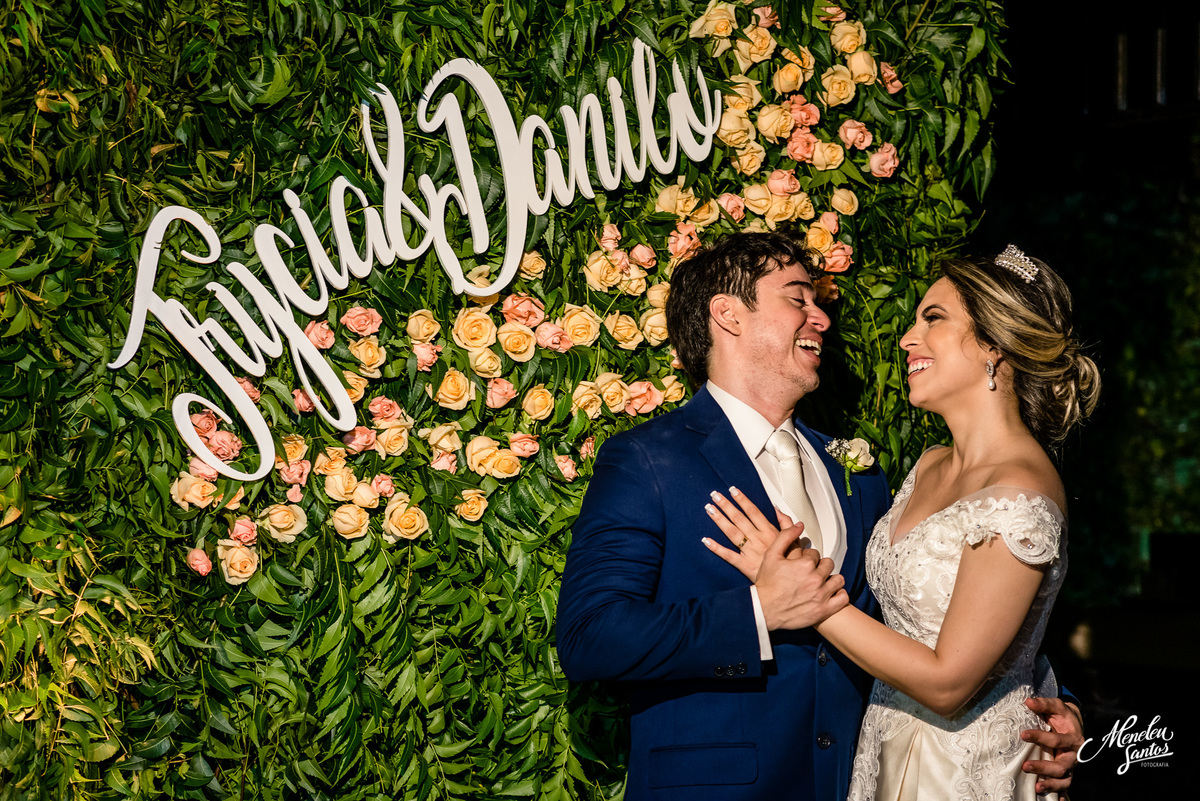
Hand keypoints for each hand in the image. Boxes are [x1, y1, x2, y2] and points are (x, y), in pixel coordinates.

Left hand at [702, 487, 802, 581]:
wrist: (789, 585)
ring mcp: (750, 552)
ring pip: (732, 533)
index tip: (733, 490)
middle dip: (727, 506)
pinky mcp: (744, 565)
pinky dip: (716, 548)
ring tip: (709, 509)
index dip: (742, 500)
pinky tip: (706, 540)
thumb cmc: (791, 563)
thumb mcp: (795, 540)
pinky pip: (728, 556)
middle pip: (739, 519)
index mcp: (769, 532)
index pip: (753, 512)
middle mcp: (758, 539)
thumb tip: (777, 509)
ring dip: (720, 520)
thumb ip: (786, 523)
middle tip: (715, 495)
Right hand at [704, 528, 845, 631]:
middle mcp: (815, 579)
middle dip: (820, 567)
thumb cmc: (766, 584)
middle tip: (811, 573)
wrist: (763, 610)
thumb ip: (786, 536)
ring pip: (838, 580)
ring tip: (821, 582)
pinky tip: (829, 593)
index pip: (815, 554)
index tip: (802, 564)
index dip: (808, 558)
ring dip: (831, 579)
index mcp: (805, 565)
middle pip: (828, 565)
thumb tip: (799, 525)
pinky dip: (839, 594)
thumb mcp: (771, 555)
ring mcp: (821, 595)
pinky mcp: (823, 610)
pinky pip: (843, 598)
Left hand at [1021, 696, 1082, 793]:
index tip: (1023, 735)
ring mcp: (1071, 766)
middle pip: (1062, 766)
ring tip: (1037, 787)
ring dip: (1051, 785)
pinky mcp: (1067, 773)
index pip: (1057, 740)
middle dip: (1044, 768)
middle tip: (1026, 766)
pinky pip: (1065, 786)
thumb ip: (1044, 704)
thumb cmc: (1063, 716)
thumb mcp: (1057, 706)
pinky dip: (1061, 795)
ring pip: (1065, 780)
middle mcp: (1074, 755)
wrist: (1074, 724)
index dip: (1040, 737)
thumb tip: (1028, 702)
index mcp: (1073, 738)